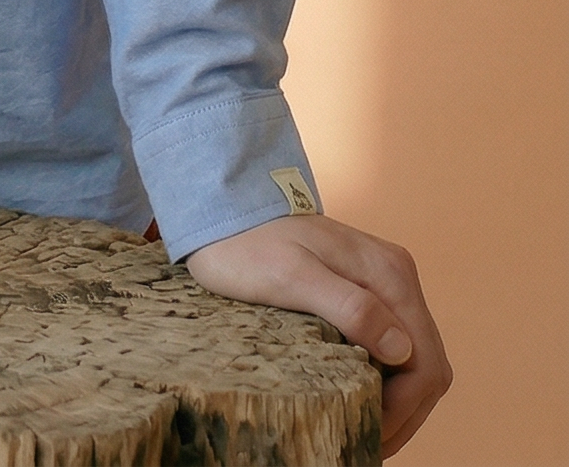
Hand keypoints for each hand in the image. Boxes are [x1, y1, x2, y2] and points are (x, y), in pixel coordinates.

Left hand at [186, 215, 450, 455]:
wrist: (227, 210)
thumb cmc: (249, 244)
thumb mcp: (290, 276)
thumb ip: (349, 306)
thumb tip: (401, 349)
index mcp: (389, 274)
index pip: (424, 361)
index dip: (405, 409)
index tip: (370, 434)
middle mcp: (396, 276)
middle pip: (427, 364)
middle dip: (407, 413)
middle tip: (371, 444)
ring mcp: (384, 283)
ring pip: (416, 359)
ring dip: (400, 402)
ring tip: (367, 431)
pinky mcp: (368, 290)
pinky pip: (395, 346)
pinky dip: (388, 381)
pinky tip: (362, 398)